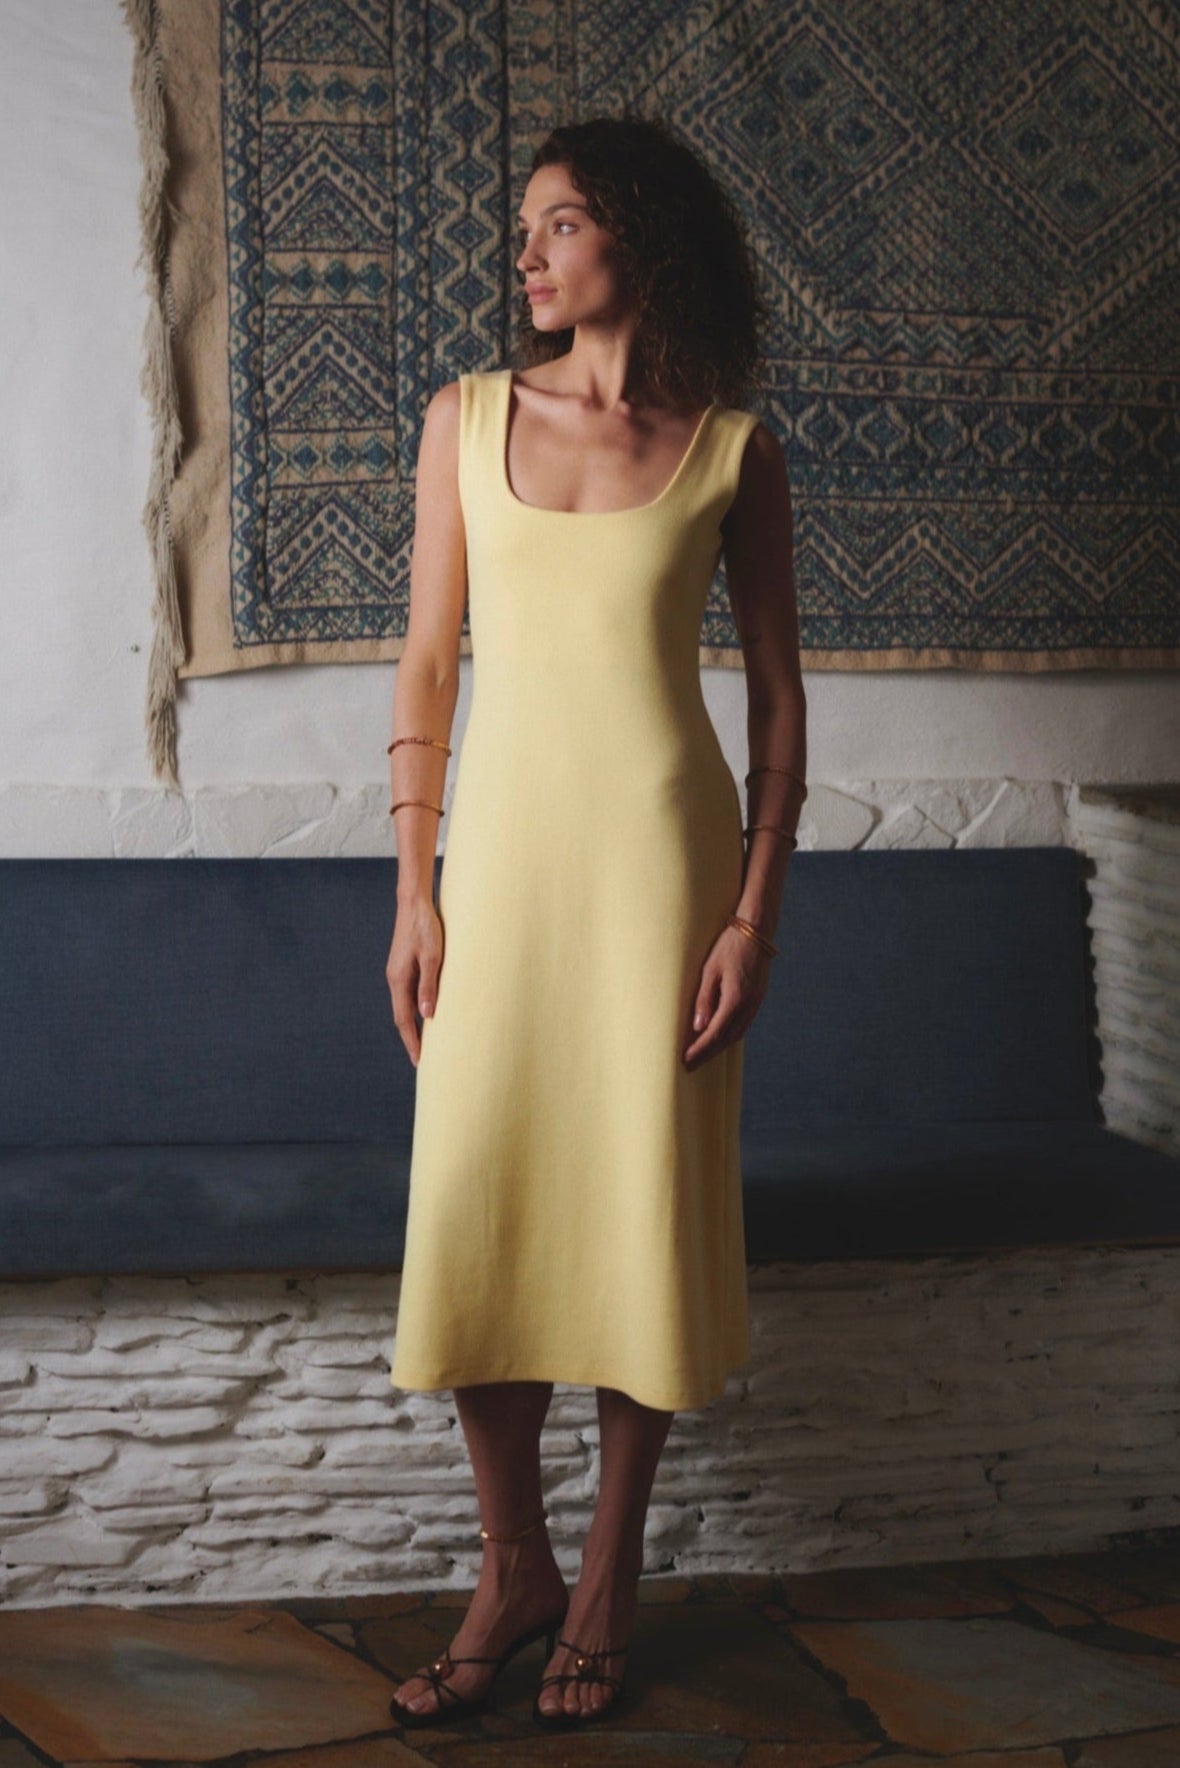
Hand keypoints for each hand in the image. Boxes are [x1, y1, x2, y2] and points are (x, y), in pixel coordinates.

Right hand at [387, 898, 444, 1066]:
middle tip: (423, 1059)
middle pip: (402, 1016)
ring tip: (426, 1042)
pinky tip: (426, 1013)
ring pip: (404, 1005)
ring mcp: (398, 972)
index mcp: (399, 980)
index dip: (412, 1041)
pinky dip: (415, 1008)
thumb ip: (430, 986)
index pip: (404, 1019)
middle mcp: (394, 979)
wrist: (414, 903)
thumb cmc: (426, 927)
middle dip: (411, 1038)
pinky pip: (408, 994)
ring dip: (413, 1025)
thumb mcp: (433, 957)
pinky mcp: (404, 966)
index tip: (419, 1061)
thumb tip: (427, 1015)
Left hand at [682, 920, 772, 1069]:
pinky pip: (743, 1025)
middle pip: (727, 1039)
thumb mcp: (710, 970)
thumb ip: (704, 999)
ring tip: (702, 1056)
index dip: (700, 1049)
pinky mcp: (757, 998)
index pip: (715, 1033)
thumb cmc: (728, 947)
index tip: (686, 1060)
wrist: (756, 931)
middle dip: (708, 1054)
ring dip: (719, 1048)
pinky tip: (719, 1038)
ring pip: (737, 1034)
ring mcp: (756, 1003)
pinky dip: (730, 1036)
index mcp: (735, 999)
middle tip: (690, 1065)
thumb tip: (698, 1027)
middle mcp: (748, 1005)